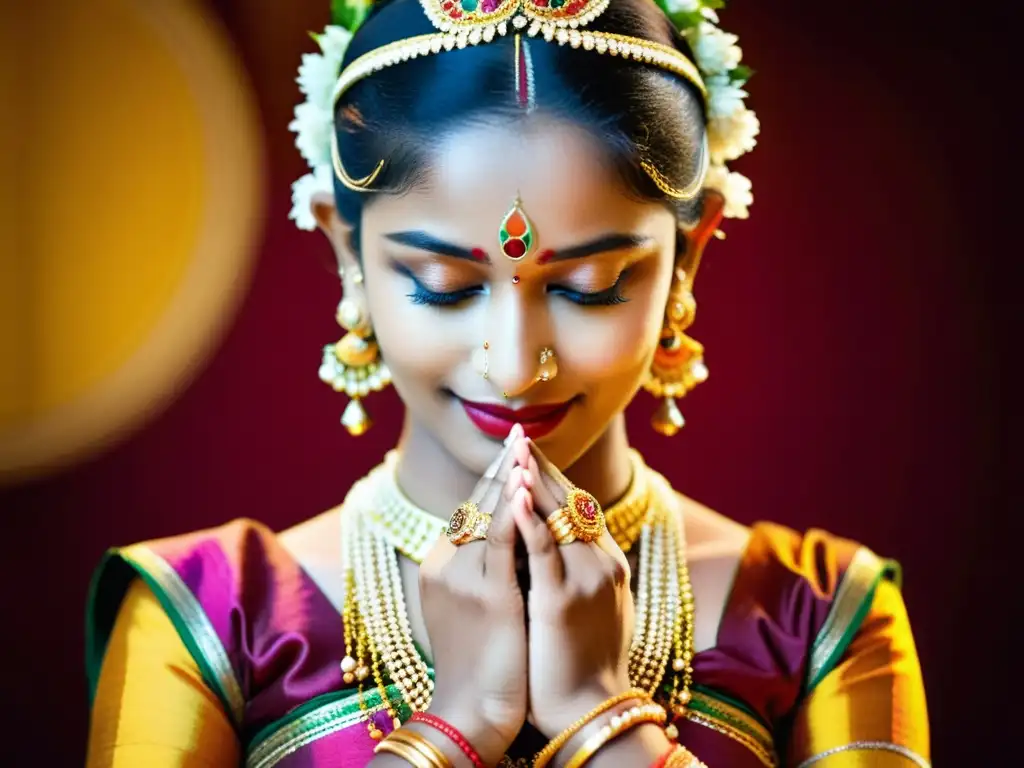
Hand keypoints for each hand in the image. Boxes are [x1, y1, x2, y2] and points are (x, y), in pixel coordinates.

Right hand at [418, 424, 532, 764]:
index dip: (493, 478)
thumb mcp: (476, 607)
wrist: (473, 712)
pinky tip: (524, 482)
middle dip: (501, 466)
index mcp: (442, 566)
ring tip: (523, 442)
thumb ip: (487, 569)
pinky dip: (513, 508)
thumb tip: (514, 537)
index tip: (513, 450)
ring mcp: (463, 578)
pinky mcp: (487, 595)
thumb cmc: (482, 664)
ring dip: (508, 475)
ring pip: (488, 514)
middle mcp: (445, 564)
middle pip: (477, 503)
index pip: (471, 510)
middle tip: (520, 431)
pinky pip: (501, 540)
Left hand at [511, 440, 635, 738]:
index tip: (527, 452)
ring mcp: (585, 578)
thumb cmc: (582, 662)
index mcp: (606, 561)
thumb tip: (553, 542)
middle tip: (517, 437)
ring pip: (558, 516)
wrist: (590, 710)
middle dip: (540, 467)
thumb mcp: (587, 605)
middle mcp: (601, 561)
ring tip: (514, 450)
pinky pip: (544, 549)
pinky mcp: (562, 600)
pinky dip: (528, 518)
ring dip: (534, 479)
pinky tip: (513, 494)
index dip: (550, 476)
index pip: (577, 504)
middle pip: (569, 500)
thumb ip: (575, 570)